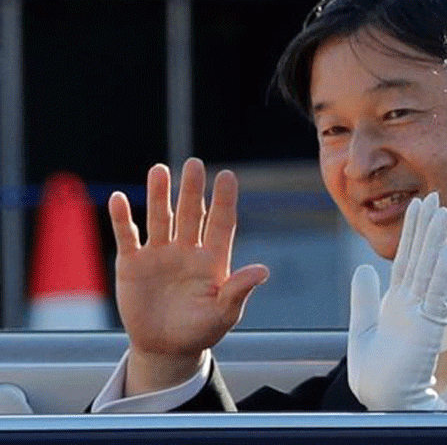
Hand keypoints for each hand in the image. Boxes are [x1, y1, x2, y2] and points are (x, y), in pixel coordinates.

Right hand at [111, 158, 268, 395]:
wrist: (166, 348)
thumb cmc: (201, 330)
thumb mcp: (223, 313)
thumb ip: (238, 290)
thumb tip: (263, 271)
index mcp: (213, 258)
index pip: (220, 222)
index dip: (224, 200)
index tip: (228, 175)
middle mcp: (187, 249)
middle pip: (190, 213)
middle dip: (191, 189)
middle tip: (193, 164)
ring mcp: (160, 254)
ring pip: (159, 218)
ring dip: (158, 195)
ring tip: (159, 170)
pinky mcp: (132, 263)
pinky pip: (128, 236)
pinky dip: (122, 218)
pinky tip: (118, 198)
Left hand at [348, 192, 446, 410]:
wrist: (385, 401)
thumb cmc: (376, 374)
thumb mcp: (363, 327)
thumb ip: (364, 298)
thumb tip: (362, 268)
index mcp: (398, 301)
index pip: (406, 259)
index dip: (412, 232)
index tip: (419, 206)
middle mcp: (413, 302)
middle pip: (420, 256)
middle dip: (426, 227)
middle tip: (433, 197)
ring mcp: (423, 313)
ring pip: (429, 269)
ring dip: (435, 241)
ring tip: (441, 213)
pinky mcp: (428, 326)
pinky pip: (435, 294)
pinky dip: (440, 272)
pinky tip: (446, 250)